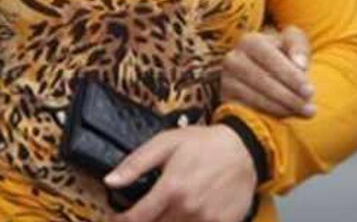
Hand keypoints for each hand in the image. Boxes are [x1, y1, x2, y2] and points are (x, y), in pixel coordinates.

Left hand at [106, 125, 256, 221]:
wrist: (245, 149)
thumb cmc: (205, 143)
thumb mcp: (167, 142)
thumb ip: (136, 163)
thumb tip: (110, 180)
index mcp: (171, 188)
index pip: (136, 219)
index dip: (121, 221)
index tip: (119, 218)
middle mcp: (188, 208)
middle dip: (146, 220)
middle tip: (147, 211)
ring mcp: (206, 219)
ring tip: (169, 211)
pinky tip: (189, 214)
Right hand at [220, 26, 314, 117]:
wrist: (262, 65)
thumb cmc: (283, 51)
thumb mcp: (293, 41)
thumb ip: (299, 48)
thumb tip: (300, 65)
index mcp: (250, 41)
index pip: (271, 59)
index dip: (291, 76)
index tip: (310, 91)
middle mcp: (233, 59)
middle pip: (262, 81)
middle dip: (289, 96)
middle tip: (310, 108)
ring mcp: (227, 80)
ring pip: (255, 97)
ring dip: (281, 108)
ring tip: (303, 113)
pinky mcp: (226, 98)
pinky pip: (247, 110)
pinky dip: (268, 114)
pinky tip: (286, 116)